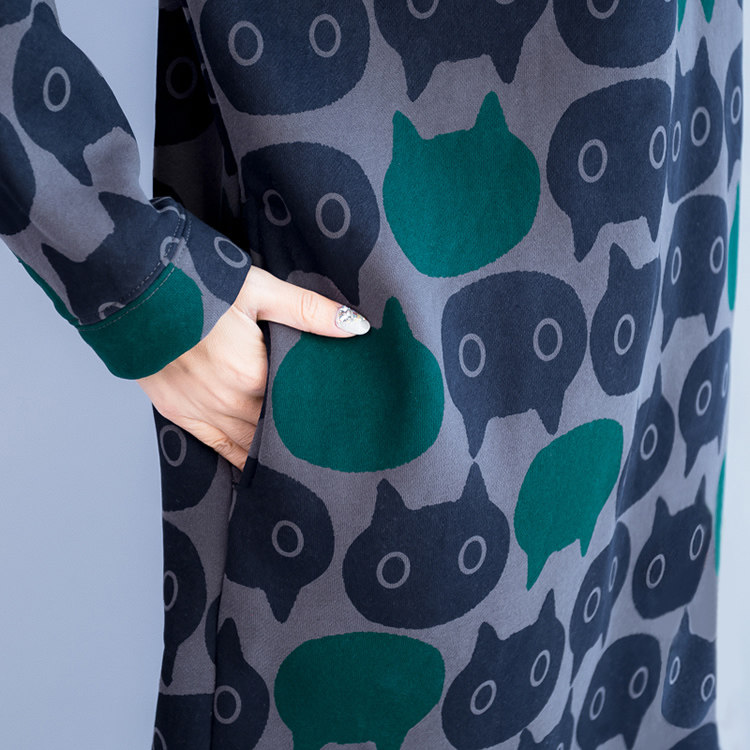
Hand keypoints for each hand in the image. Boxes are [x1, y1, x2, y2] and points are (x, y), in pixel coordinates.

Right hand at [136, 266, 369, 470]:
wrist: (132, 285)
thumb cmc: (196, 283)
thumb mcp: (259, 289)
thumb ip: (308, 311)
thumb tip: (356, 326)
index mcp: (252, 375)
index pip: (296, 409)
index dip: (317, 417)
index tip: (339, 426)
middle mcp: (228, 402)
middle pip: (273, 431)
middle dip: (298, 437)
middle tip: (327, 449)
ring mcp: (200, 411)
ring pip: (248, 446)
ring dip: (271, 452)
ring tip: (299, 465)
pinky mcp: (178, 412)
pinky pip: (217, 448)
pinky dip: (238, 458)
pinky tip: (256, 468)